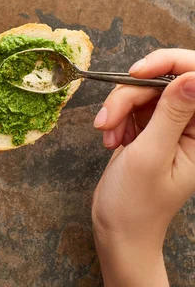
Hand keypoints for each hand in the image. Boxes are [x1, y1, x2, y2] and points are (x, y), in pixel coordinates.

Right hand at [92, 49, 194, 285]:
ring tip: (108, 136)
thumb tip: (192, 77)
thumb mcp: (150, 155)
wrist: (118, 229)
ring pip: (142, 91)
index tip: (136, 75)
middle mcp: (190, 126)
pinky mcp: (150, 129)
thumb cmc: (135, 203)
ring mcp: (169, 126)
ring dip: (119, 109)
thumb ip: (170, 114)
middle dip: (129, 96)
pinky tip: (111, 140)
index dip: (168, 65)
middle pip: (162, 81)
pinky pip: (131, 106)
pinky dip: (116, 119)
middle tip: (107, 120)